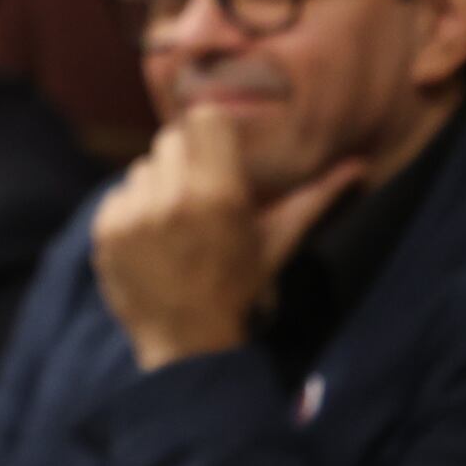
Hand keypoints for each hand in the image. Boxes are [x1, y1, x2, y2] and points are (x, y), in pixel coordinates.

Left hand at [91, 108, 363, 371]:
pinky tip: (153, 241)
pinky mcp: (105, 232)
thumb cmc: (243, 291)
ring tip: (178, 224)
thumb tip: (360, 167)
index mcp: (219, 196)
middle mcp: (173, 199)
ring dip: (158, 187)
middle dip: (187, 161)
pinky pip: (117, 196)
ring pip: (143, 168)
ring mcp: (134, 216)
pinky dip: (132, 211)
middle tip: (201, 195)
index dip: (212, 134)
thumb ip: (314, 199)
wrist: (191, 347)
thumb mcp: (277, 244)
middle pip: (171, 140)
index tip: (220, 154)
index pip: (204, 118)